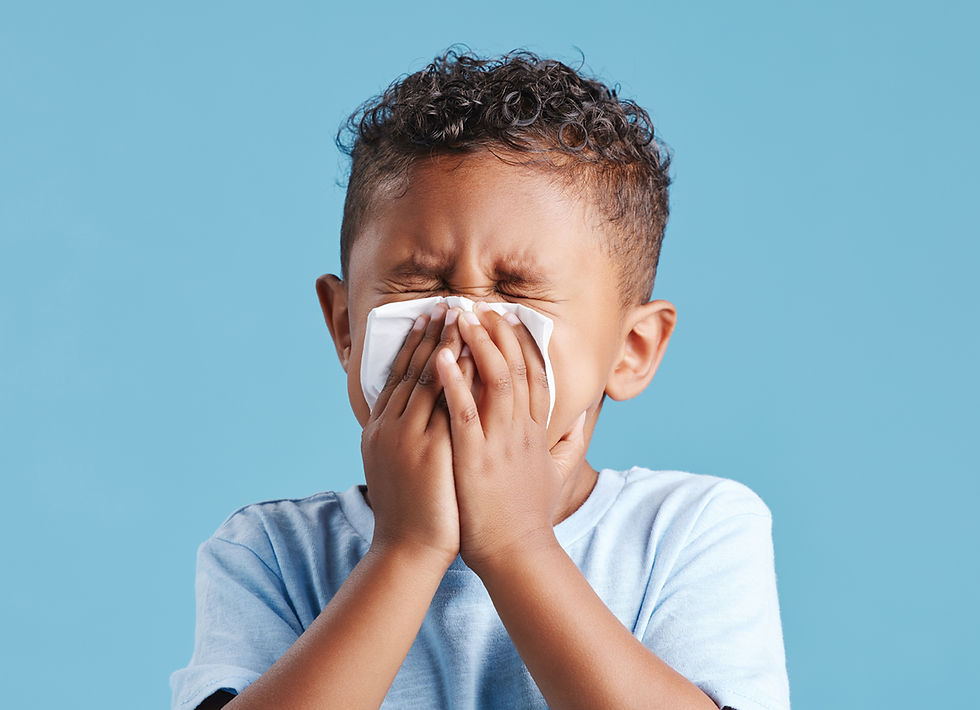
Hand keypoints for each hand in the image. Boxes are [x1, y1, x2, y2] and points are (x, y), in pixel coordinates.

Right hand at [360, 302, 465, 565]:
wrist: (407, 550)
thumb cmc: (410, 512)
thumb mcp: (395, 466)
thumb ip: (401, 436)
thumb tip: (411, 415)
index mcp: (381, 428)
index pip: (399, 374)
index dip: (415, 343)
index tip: (431, 317)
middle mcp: (390, 427)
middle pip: (412, 368)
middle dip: (432, 333)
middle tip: (449, 302)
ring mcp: (408, 437)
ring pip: (427, 378)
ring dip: (446, 344)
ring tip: (463, 316)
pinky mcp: (430, 451)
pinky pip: (446, 404)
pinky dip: (457, 377)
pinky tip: (471, 355)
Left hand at [434, 303, 587, 572]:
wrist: (518, 554)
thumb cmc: (529, 519)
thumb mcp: (555, 477)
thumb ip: (567, 448)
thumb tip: (578, 426)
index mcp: (536, 433)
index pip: (535, 377)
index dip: (523, 344)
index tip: (510, 319)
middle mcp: (522, 430)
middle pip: (517, 368)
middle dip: (499, 333)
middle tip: (482, 305)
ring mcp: (500, 442)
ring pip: (495, 380)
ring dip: (479, 345)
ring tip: (461, 316)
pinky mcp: (476, 457)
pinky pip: (465, 411)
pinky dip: (455, 382)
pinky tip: (442, 357)